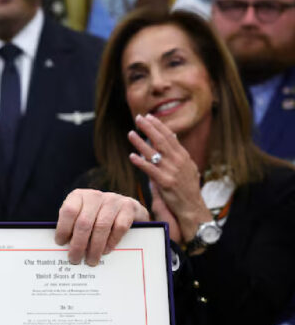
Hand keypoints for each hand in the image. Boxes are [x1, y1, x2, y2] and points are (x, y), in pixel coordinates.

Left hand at [55, 188, 148, 265]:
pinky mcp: (129, 207)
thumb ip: (72, 227)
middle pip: (84, 222)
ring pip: (101, 226)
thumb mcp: (81, 216)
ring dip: (95, 247)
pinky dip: (111, 241)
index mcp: (78, 196)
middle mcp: (95, 195)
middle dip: (78, 244)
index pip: (69, 211)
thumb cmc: (96, 216)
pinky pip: (119, 227)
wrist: (126, 208)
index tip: (61, 244)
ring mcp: (113, 200)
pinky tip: (106, 251)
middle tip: (75, 259)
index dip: (63, 228)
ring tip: (91, 260)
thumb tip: (63, 247)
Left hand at [127, 114, 212, 241]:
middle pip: (162, 140)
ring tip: (130, 133)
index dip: (159, 126)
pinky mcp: (166, 182)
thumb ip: (177, 154)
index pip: (170, 137)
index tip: (149, 117)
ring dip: (141, 142)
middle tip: (138, 118)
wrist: (193, 207)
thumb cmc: (188, 189)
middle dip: (149, 128)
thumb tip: (171, 139)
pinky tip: (132, 156)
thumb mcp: (187, 168)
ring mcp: (172, 171)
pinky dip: (141, 162)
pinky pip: (151, 170)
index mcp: (183, 156)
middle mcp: (178, 161)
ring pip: (154, 153)